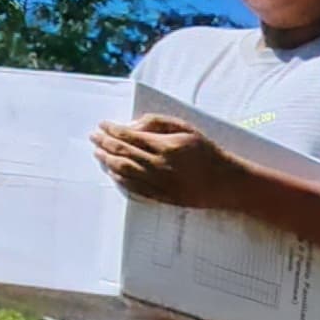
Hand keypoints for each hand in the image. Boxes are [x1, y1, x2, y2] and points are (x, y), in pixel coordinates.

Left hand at [91, 116, 250, 210]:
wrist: (226, 182)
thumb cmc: (207, 151)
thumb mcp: (186, 128)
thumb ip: (158, 123)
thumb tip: (132, 126)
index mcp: (166, 146)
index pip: (129, 136)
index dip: (112, 130)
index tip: (102, 125)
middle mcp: (160, 165)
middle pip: (123, 154)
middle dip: (104, 144)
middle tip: (93, 137)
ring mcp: (160, 183)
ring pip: (125, 171)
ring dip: (108, 161)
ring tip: (98, 154)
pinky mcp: (162, 196)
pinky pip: (134, 188)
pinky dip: (120, 179)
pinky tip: (112, 172)